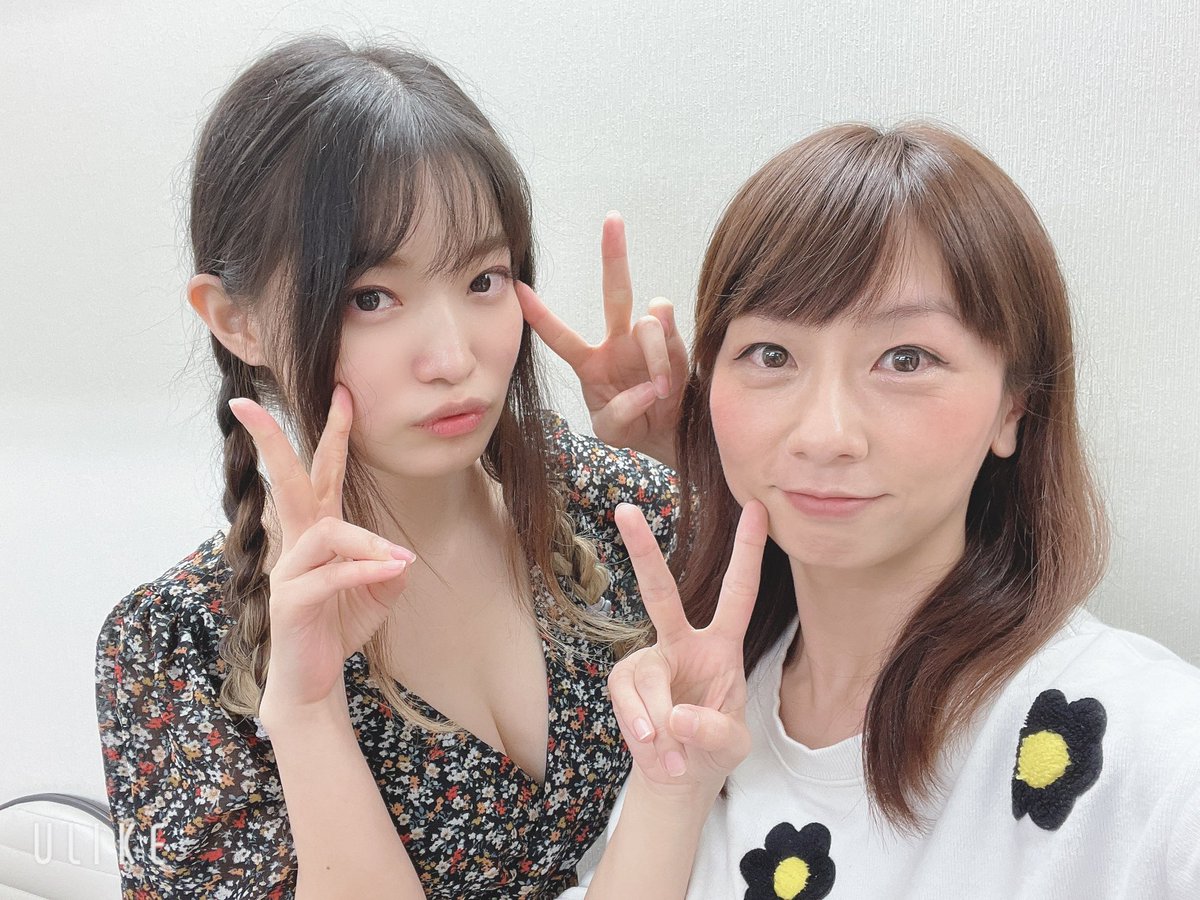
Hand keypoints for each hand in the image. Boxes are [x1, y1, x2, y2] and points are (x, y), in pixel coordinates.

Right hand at [228, 385, 413, 716]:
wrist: (314, 680)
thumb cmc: (340, 626)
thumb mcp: (378, 589)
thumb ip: (387, 563)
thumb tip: (396, 553)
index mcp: (319, 532)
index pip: (322, 473)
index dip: (333, 433)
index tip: (342, 392)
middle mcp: (298, 543)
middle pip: (286, 482)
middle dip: (270, 441)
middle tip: (247, 403)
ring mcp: (289, 570)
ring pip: (327, 533)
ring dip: (366, 542)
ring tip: (398, 560)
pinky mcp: (292, 601)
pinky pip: (330, 575)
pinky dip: (364, 569)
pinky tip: (392, 569)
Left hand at [516, 212, 687, 465]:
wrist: (667, 438)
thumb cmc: (632, 428)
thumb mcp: (611, 431)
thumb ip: (620, 413)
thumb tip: (647, 388)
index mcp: (590, 362)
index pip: (560, 335)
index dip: (540, 315)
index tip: (517, 287)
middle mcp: (618, 342)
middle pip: (616, 291)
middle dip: (614, 255)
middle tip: (612, 219)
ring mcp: (648, 342)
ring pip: (650, 321)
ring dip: (654, 355)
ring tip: (659, 390)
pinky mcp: (676, 347)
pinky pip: (673, 337)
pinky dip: (669, 362)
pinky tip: (667, 388)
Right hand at [608, 500, 767, 797]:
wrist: (678, 776)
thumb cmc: (712, 747)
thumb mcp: (732, 745)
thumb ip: (714, 732)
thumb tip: (677, 716)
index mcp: (722, 645)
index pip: (739, 593)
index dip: (749, 552)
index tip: (758, 508)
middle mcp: (682, 643)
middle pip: (660, 593)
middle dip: (643, 551)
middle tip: (626, 509)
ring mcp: (650, 660)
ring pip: (647, 677)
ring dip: (660, 723)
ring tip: (673, 753)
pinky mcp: (625, 681)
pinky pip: (628, 699)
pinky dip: (641, 727)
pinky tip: (655, 747)